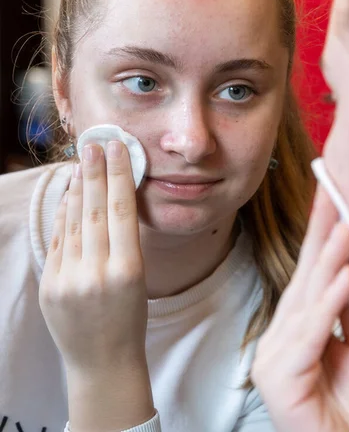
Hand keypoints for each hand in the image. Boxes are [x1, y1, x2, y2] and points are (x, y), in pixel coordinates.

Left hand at [40, 141, 153, 430]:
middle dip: (96, 174)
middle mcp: (97, 273)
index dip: (120, 176)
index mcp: (128, 270)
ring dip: (79, 189)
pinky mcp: (50, 287)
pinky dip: (65, 215)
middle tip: (96, 144)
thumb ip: (126, 241)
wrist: (103, 361)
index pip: (123, 211)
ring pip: (74, 223)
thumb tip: (113, 201)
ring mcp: (69, 280)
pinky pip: (59, 241)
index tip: (119, 149)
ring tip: (83, 163)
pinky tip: (70, 196)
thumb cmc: (131, 318)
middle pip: (96, 211)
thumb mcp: (140, 278)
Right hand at [251, 187, 348, 431]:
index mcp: (298, 329)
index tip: (330, 198)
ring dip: (328, 263)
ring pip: (307, 302)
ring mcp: (275, 359)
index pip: (311, 274)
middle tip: (331, 192)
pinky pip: (311, 335)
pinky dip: (329, 306)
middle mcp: (281, 338)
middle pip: (304, 278)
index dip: (320, 236)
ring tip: (345, 227)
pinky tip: (345, 277)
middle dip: (319, 234)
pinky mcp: (279, 379)